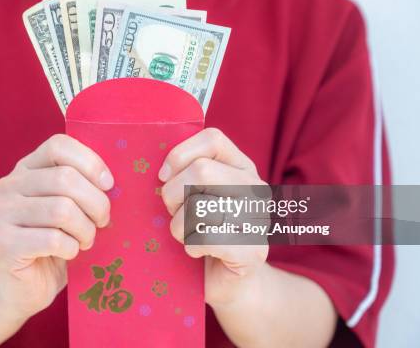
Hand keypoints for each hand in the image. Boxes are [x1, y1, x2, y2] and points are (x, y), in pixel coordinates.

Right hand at [0, 134, 113, 318]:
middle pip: (65, 178)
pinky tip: (70, 253)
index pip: (58, 146)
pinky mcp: (3, 244)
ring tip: (86, 240)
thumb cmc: (55, 242)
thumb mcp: (69, 206)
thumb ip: (82, 186)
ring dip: (85, 229)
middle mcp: (8, 185)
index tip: (108, 185)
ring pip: (62, 210)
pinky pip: (53, 240)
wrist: (23, 287)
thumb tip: (112, 181)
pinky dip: (72, 248)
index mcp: (26, 168)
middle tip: (102, 222)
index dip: (90, 162)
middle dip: (96, 203)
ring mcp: (1, 213)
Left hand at [159, 128, 268, 307]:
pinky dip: (191, 247)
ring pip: (199, 207)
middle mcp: (256, 187)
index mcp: (241, 166)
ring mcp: (258, 218)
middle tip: (173, 212)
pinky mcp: (252, 250)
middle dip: (173, 195)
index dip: (180, 155)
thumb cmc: (204, 230)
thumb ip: (185, 172)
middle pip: (201, 172)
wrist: (230, 280)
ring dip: (180, 226)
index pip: (213, 139)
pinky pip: (205, 239)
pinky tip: (199, 252)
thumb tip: (161, 170)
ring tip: (188, 234)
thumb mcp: (196, 194)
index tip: (163, 177)